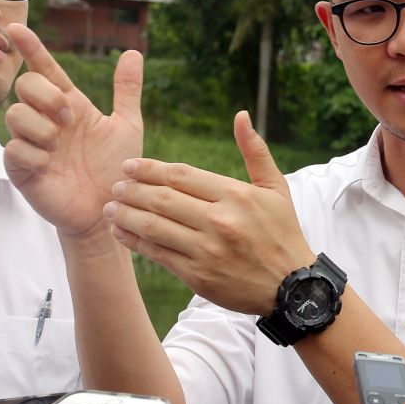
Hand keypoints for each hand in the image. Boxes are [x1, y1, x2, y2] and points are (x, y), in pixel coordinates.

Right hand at [3, 24, 143, 243]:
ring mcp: (32, 144)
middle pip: (25, 86)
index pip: (45, 70)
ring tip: (59, 146)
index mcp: (70, 106)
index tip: (16, 28)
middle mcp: (47, 121)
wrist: (111, 209)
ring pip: (14, 114)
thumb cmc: (117, 168)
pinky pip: (14, 149)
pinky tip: (50, 165)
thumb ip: (127, 90)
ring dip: (41, 127)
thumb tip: (133, 52)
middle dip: (45, 96)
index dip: (32, 49)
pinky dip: (34, 153)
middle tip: (68, 118)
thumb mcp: (127, 125)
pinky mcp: (22, 169)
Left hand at [102, 110, 314, 313]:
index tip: (130, 166)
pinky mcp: (198, 276)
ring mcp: (207, 250)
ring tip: (111, 207)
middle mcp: (219, 221)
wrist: (293, 287)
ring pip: (155, 227)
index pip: (182, 175)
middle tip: (115, 185)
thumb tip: (241, 115)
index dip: (150, 169)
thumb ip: (255, 151)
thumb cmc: (283, 233)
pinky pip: (158, 255)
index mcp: (236, 195)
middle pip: (163, 199)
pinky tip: (122, 233)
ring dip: (127, 215)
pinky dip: (135, 243)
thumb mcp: (276, 188)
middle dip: (133, 190)